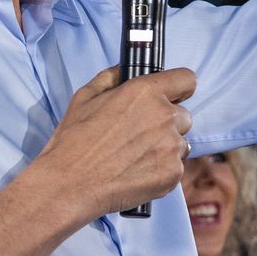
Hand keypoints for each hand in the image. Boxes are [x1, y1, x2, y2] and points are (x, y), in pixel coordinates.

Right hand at [36, 66, 194, 216]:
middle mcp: (164, 116)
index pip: (186, 79)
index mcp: (145, 92)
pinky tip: (137, 172)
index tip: (172, 96)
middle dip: (167, 122)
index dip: (179, 88)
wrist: (70, 184)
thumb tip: (123, 71)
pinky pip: (175, 167)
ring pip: (180, 143)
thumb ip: (110, 78)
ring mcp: (171, 147)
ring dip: (165, 147)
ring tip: (136, 156)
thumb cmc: (74, 140)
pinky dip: (161, 170)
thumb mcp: (85, 97)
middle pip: (184, 115)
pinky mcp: (172, 174)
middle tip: (141, 134)